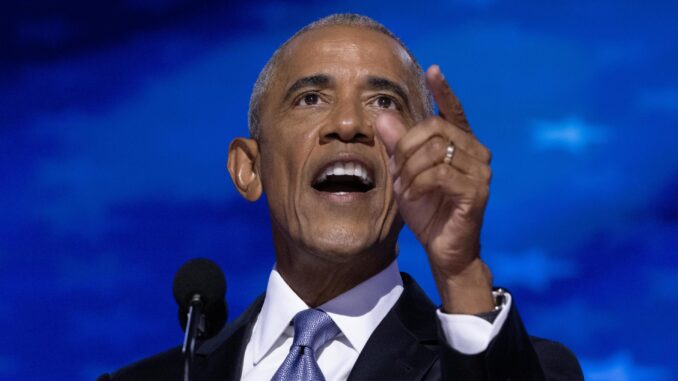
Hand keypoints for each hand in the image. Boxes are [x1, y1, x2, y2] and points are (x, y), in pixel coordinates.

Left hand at [375, 65, 493, 313]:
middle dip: (407, 148)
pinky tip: (413, 196)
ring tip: (404, 188)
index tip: (434, 70)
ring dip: (410, 170)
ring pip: (435, 152)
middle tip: (397, 171)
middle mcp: (477, 153)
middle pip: (435, 129)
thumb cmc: (428, 211)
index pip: (454, 113)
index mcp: (462, 146)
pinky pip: (438, 174)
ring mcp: (481, 172)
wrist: (444, 249)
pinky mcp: (476, 191)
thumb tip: (383, 116)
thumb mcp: (406, 175)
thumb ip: (398, 146)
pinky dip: (417, 184)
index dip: (444, 91)